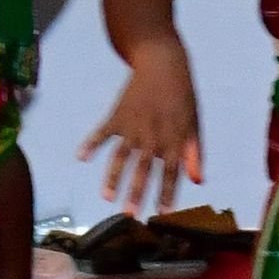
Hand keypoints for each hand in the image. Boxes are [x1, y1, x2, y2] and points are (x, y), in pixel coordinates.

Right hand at [79, 47, 203, 215]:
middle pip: (143, 169)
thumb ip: (194, 153)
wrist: (162, 63)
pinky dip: (91, 143)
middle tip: (129, 214)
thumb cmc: (182, 96)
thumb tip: (197, 181)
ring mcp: (132, 127)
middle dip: (136, 192)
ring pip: (120, 156)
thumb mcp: (194, 124)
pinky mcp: (118, 116)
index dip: (166, 193)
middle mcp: (152, 137)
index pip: (170, 172)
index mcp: (173, 139)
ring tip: (106, 196)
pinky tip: (81, 156)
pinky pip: (102, 133)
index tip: (161, 213)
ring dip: (113, 177)